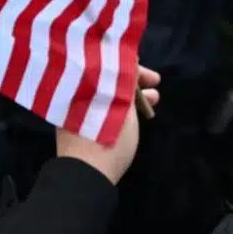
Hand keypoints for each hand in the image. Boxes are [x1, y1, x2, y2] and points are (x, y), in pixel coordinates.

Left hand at [55, 67, 161, 184]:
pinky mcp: (79, 126)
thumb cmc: (108, 137)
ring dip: (131, 93)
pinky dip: (119, 105)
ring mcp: (76, 111)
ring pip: (106, 93)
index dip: (133, 65)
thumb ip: (126, 80)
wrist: (86, 175)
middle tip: (156, 85)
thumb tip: (128, 57)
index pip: (108, 63)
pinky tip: (136, 113)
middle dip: (135, 80)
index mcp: (83, 84)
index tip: (152, 75)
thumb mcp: (124, 106)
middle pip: (107, 78)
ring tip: (153, 102)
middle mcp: (76, 93)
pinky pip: (101, 106)